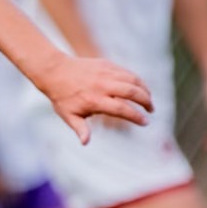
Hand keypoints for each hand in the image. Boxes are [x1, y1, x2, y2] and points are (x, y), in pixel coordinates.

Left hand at [38, 54, 152, 143]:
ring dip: (144, 89)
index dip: (136, 116)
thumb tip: (86, 143)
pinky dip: (136, 79)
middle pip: (131, 92)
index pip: (121, 109)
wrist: (55, 71)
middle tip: (151, 110)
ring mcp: (105, 73)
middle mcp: (102, 85)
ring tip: (149, 99)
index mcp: (94, 100)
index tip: (145, 122)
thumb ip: (80, 129)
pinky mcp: (106, 64)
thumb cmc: (62, 97)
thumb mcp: (68, 116)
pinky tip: (140, 87)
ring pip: (132, 79)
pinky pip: (126, 71)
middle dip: (146, 101)